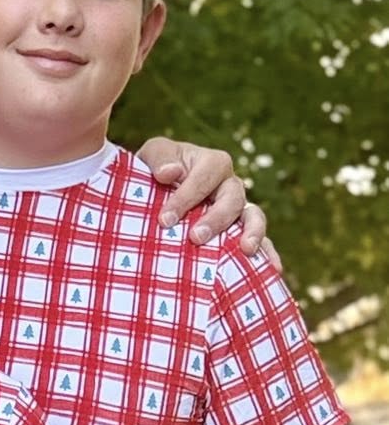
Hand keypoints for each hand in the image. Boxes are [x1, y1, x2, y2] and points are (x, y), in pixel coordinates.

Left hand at [136, 137, 278, 265]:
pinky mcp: (239, 232)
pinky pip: (260, 241)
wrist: (156, 193)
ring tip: (247, 249)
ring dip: (252, 232)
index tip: (165, 220)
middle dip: (216, 218)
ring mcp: (237, 209)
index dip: (187, 196)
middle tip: (195, 237)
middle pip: (233, 198)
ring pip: (253, 216)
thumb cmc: (155, 171)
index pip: (206, 176)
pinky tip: (274, 269)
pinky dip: (268, 253)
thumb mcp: (152, 155)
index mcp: (212, 164)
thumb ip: (159, 158)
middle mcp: (229, 185)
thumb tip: (169, 173)